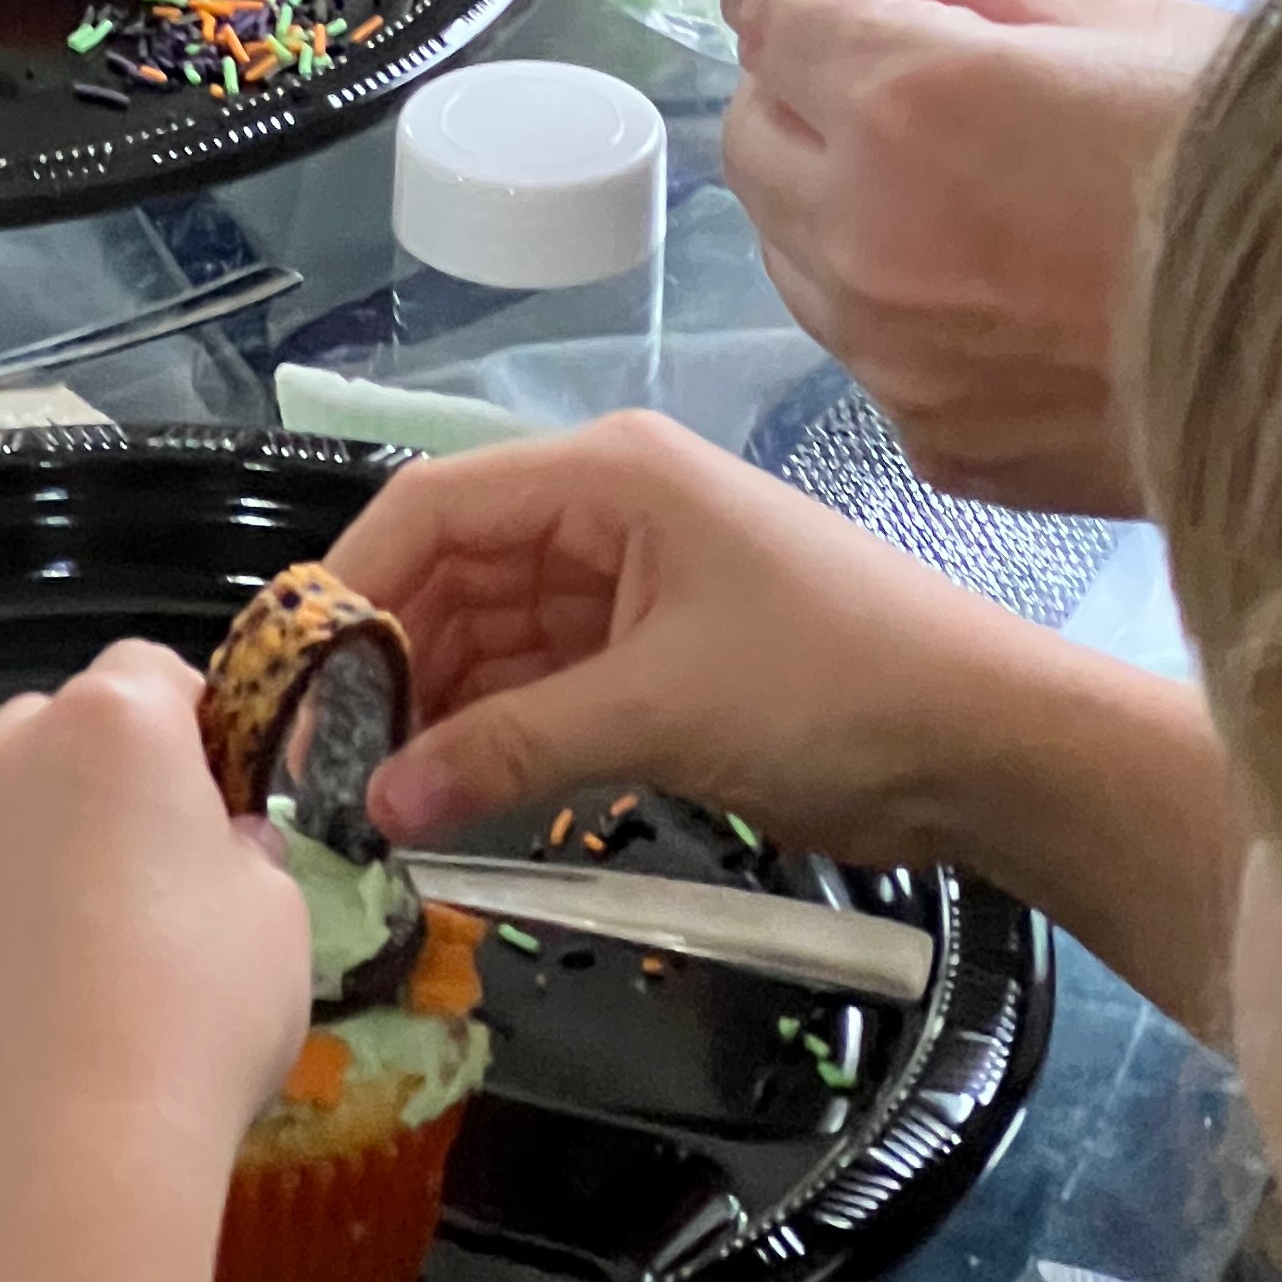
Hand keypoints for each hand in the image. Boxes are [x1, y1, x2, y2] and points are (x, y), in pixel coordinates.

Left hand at [0, 641, 308, 1281]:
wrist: (61, 1156)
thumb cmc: (194, 1013)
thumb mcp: (278, 916)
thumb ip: (245, 852)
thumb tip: (220, 848)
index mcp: (112, 722)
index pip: (158, 671)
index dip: (202, 727)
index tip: (227, 799)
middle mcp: (7, 748)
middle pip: (74, 729)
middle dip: (119, 779)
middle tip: (171, 877)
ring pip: (12, 801)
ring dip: (52, 838)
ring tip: (102, 947)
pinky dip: (6, 906)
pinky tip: (46, 992)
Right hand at [328, 420, 1242, 1050]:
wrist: (993, 747)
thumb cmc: (836, 687)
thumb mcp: (659, 712)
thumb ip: (510, 751)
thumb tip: (378, 806)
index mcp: (606, 474)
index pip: (434, 504)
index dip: (351, 582)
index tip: (288, 676)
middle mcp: (607, 512)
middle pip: (455, 572)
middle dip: (390, 659)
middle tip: (322, 758)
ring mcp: (632, 586)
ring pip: (494, 638)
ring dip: (439, 709)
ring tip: (373, 795)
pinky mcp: (658, 658)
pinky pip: (545, 686)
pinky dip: (498, 737)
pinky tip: (450, 797)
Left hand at [722, 0, 1221, 511]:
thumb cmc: (1267, 162)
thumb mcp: (1134, 26)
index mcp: (907, 102)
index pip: (775, 16)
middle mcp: (867, 232)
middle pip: (754, 138)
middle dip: (795, 88)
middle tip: (867, 65)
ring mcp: (893, 353)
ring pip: (790, 250)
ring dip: (829, 197)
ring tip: (932, 176)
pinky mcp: (937, 442)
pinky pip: (864, 353)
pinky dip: (890, 305)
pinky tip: (980, 281)